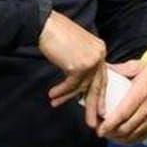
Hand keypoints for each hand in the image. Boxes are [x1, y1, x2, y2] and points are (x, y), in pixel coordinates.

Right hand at [39, 10, 108, 128]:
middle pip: (98, 85)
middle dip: (93, 105)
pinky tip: (52, 95)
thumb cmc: (55, 34)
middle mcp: (99, 55)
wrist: (45, 25)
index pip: (101, 76)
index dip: (99, 94)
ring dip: (67, 97)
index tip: (99, 109)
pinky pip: (71, 84)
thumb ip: (80, 60)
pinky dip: (61, 91)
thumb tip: (76, 77)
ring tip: (56, 105)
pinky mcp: (79, 65)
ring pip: (82, 87)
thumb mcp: (74, 48)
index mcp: (100, 50)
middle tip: (93, 122)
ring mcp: (91, 61)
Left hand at [96, 60, 146, 145]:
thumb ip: (120, 69)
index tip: (98, 128)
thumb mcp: (140, 65)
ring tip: (108, 134)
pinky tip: (121, 138)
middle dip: (111, 132)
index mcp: (143, 92)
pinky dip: (131, 141)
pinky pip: (144, 137)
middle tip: (99, 130)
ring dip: (119, 138)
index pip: (123, 113)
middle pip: (127, 127)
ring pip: (135, 134)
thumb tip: (102, 69)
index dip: (110, 124)